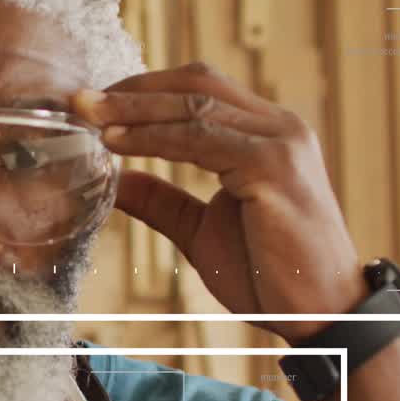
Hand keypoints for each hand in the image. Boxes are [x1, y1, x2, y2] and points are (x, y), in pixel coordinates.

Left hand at [72, 62, 365, 342]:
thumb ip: (162, 201)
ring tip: (88, 116)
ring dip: (134, 108)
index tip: (94, 103)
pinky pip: (201, 139)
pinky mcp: (274, 166)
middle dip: (132, 90)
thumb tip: (117, 181)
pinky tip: (118, 144)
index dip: (144, 90)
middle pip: (196, 86)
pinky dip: (154, 138)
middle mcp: (279, 126)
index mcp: (266, 134)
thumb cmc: (269, 276)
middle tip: (79, 100)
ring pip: (195, 106)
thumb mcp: (202, 231)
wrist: (321, 315)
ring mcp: (280, 142)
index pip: (200, 90)